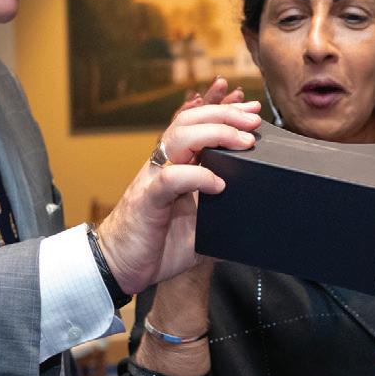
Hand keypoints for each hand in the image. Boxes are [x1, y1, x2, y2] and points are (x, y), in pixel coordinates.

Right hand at [96, 80, 259, 294]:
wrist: (120, 267)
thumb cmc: (158, 245)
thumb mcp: (198, 227)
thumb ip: (220, 215)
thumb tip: (254, 218)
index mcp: (176, 166)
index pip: (196, 125)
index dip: (220, 110)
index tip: (249, 107)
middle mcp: (163, 165)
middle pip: (190, 122)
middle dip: (224, 114)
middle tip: (253, 118)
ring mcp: (153, 178)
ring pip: (179, 138)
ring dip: (215, 134)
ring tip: (244, 142)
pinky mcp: (147, 199)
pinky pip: (171, 178)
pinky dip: (197, 176)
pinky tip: (219, 184)